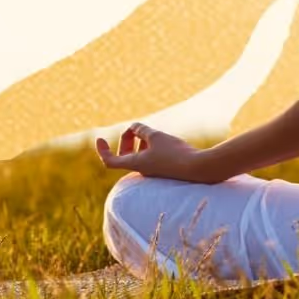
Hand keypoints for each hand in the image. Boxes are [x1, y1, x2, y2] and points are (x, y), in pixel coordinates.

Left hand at [95, 122, 219, 182]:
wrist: (198, 168)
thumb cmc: (175, 153)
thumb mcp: (156, 136)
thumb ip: (141, 130)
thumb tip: (134, 127)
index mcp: (136, 164)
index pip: (109, 161)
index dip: (102, 150)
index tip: (100, 138)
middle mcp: (142, 170)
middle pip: (124, 156)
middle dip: (127, 140)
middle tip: (135, 129)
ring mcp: (153, 171)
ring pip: (138, 155)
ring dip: (140, 141)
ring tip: (150, 132)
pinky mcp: (164, 170)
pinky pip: (150, 157)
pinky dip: (150, 146)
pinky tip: (161, 138)